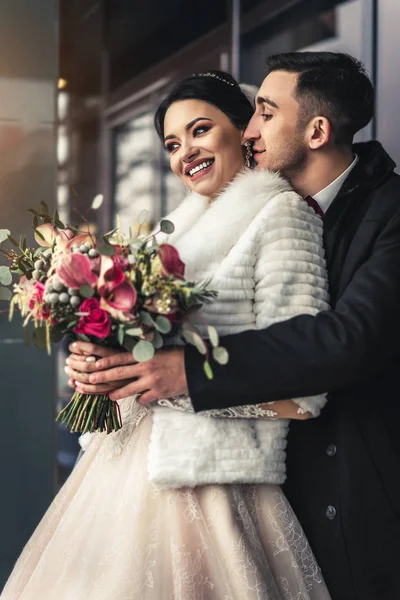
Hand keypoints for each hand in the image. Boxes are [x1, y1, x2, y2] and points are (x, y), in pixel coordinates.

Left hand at [73, 346, 187, 403]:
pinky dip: (139, 399)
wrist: (195, 369)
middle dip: (103, 377)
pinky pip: (143, 398)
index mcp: (145, 355)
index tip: (94, 364)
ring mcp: (151, 381)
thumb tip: (129, 359)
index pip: (120, 358)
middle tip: (90, 380)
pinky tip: (138, 399)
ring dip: (116, 394)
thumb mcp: (159, 351)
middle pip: (119, 373)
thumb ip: (144, 356)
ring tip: (109, 396)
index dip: (106, 362)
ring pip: (128, 390)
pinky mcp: (158, 392)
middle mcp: (146, 368)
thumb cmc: (177, 357)